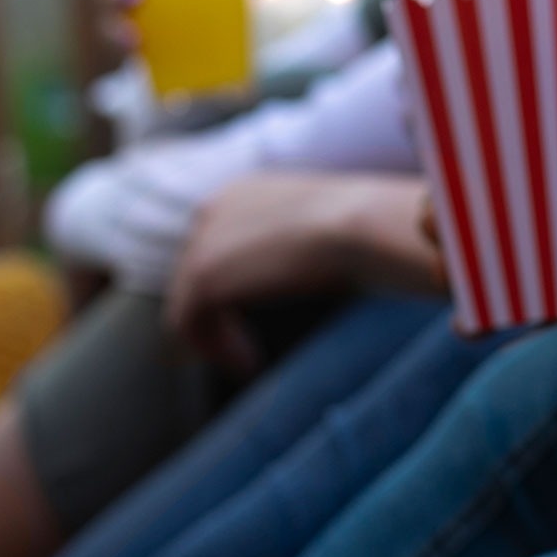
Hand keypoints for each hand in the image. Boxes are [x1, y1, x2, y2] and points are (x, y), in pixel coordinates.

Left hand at [168, 173, 443, 372]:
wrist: (363, 226)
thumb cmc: (367, 229)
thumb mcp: (329, 232)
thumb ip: (302, 248)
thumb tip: (317, 273)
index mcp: (245, 191)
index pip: (218, 240)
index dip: (232, 282)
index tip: (250, 315)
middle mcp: (216, 208)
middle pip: (195, 270)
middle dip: (215, 310)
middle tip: (241, 347)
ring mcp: (204, 241)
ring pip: (188, 300)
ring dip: (215, 335)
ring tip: (248, 361)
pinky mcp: (203, 278)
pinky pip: (189, 323)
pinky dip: (216, 348)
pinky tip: (249, 364)